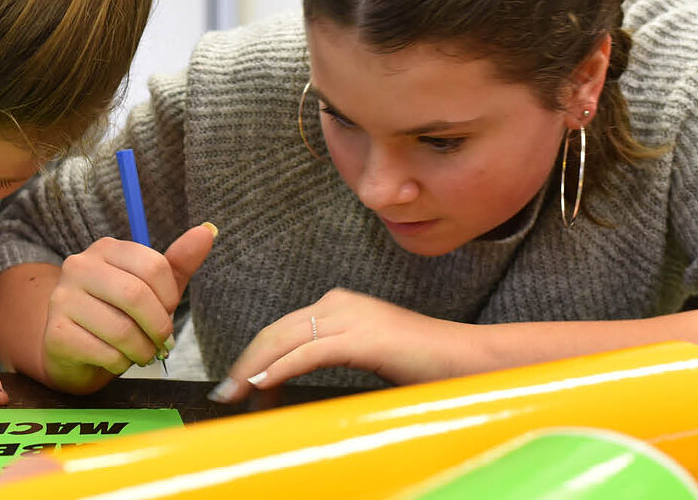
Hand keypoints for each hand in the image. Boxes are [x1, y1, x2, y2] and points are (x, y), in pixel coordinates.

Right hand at [40, 223, 215, 392]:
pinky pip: (105, 353)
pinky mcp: (56, 333)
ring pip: (121, 329)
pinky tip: (116, 360)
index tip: (167, 312)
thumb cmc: (117, 315)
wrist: (73, 350)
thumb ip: (177, 264)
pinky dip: (121, 364)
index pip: (153, 265)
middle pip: (136, 295)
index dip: (170, 297)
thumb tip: (207, 231)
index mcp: (106, 249)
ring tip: (142, 354)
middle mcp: (79, 267)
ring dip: (142, 350)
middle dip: (158, 327)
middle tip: (162, 342)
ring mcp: (63, 299)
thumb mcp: (152, 289)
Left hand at [210, 288, 477, 402]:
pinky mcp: (364, 338)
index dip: (255, 355)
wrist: (472, 361)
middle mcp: (340, 303)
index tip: (237, 383)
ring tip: (235, 394)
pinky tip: (263, 384)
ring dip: (254, 368)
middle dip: (246, 362)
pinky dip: (281, 368)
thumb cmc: (425, 366)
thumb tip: (297, 384)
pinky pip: (310, 353)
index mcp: (340, 305)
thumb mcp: (369, 357)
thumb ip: (335, 358)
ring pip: (285, 340)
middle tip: (225, 393)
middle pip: (275, 331)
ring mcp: (352, 317)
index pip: (282, 328)